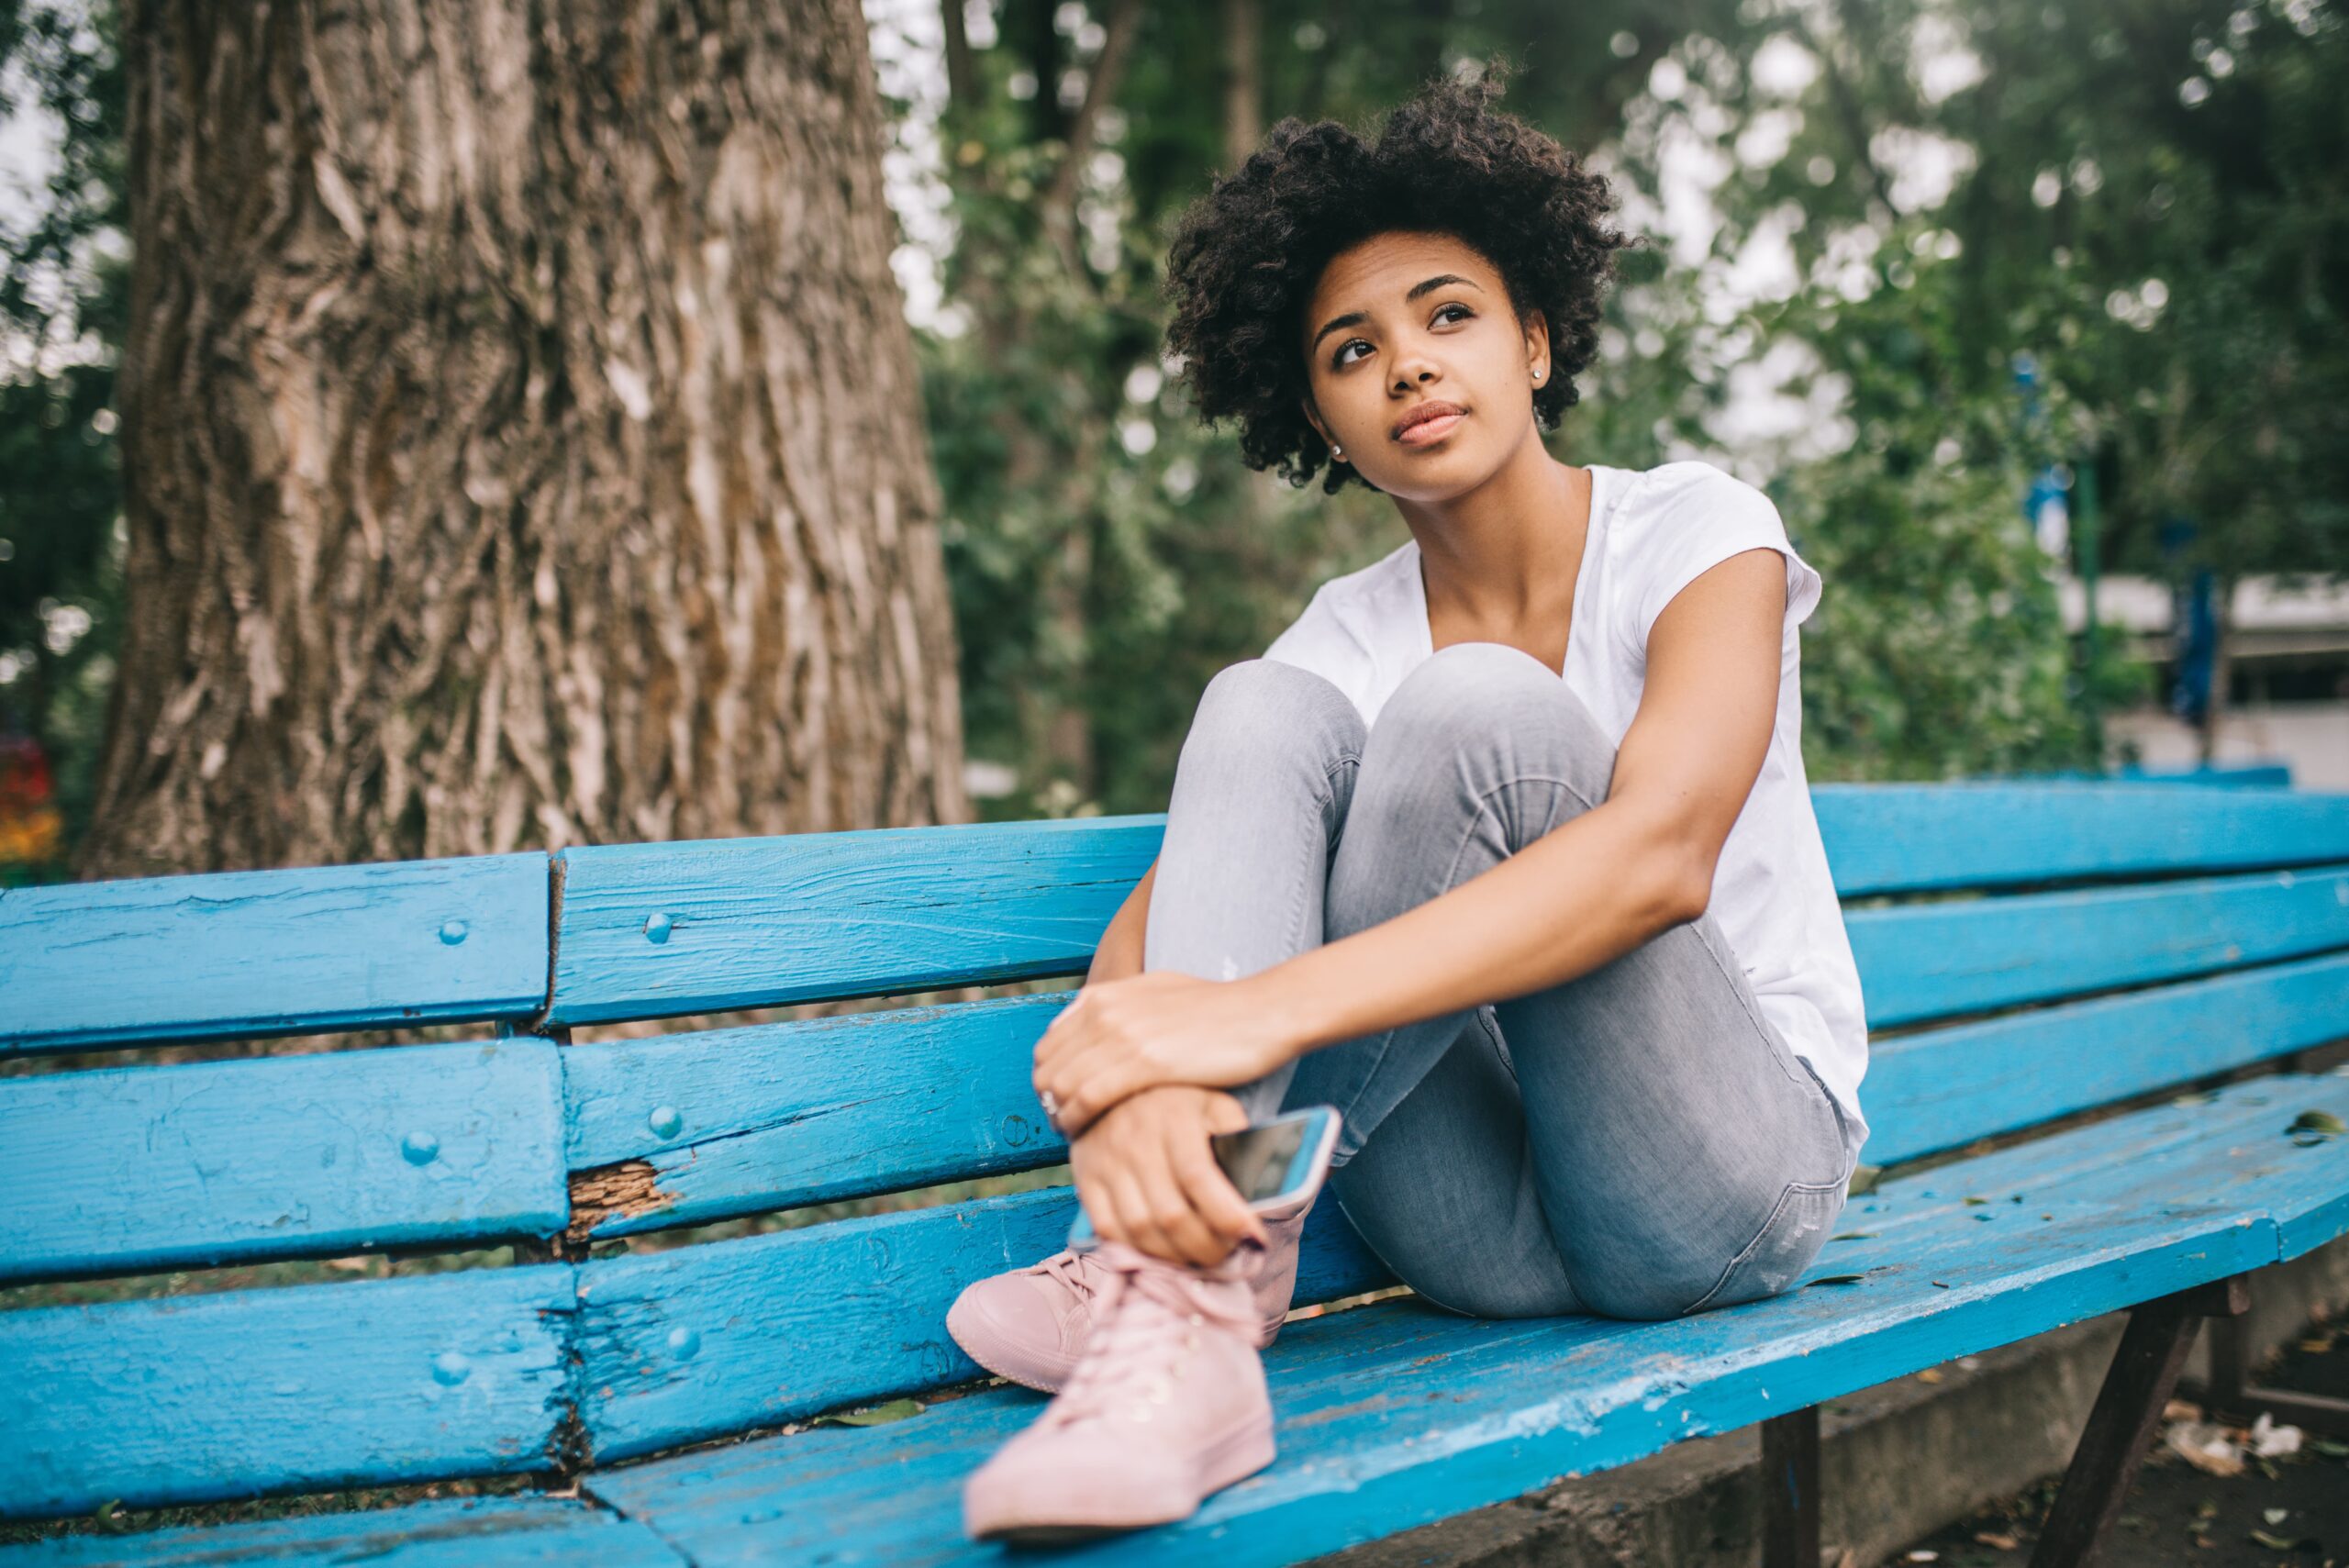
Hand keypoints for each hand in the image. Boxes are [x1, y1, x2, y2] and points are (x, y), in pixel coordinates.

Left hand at [1033, 970, 1292, 1138]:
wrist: (1262, 1012)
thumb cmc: (1217, 1008)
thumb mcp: (1158, 991)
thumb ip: (1119, 1004)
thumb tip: (1090, 1017)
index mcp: (1104, 996)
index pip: (1049, 1043)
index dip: (1049, 1077)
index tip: (1061, 1101)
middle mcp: (1105, 1011)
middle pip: (1048, 1066)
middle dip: (1049, 1100)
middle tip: (1063, 1123)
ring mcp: (1122, 1035)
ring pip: (1061, 1085)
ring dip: (1060, 1115)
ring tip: (1073, 1134)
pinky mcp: (1143, 1063)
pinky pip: (1087, 1098)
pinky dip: (1078, 1121)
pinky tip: (1086, 1135)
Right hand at [1068, 1084, 1268, 1267]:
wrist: (1106, 1081)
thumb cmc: (1173, 1099)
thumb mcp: (1211, 1101)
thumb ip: (1236, 1134)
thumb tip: (1263, 1175)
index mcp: (1174, 1119)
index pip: (1199, 1176)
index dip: (1228, 1215)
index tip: (1254, 1238)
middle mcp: (1135, 1141)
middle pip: (1170, 1214)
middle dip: (1206, 1247)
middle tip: (1229, 1255)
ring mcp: (1106, 1163)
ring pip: (1139, 1229)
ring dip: (1175, 1256)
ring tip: (1199, 1259)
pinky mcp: (1086, 1180)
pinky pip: (1108, 1231)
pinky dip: (1137, 1252)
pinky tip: (1162, 1253)